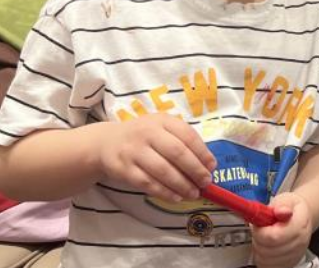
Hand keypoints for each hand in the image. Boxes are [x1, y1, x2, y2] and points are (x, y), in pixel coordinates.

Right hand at [97, 114, 214, 202]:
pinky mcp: (124, 169)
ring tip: (194, 193)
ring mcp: (134, 151)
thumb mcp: (161, 128)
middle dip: (195, 170)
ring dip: (182, 184)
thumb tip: (207, 164)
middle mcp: (147, 133)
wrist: (105, 143)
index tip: (212, 167)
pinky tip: (176, 197)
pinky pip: (148, 183)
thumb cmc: (143, 137)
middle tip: (206, 182)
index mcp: (162, 121)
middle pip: (177, 153)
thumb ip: (182, 141)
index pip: (187, 135)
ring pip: (163, 170)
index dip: (203, 152)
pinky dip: (165, 192)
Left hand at [252, 193, 310, 267]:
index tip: (259, 224)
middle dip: (258, 239)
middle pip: (268, 249)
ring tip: (264, 236)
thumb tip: (280, 211)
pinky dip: (262, 257)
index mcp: (300, 224)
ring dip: (259, 248)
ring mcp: (295, 255)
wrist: (301, 217)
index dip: (260, 231)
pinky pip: (268, 265)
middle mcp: (300, 242)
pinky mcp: (289, 263)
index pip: (274, 237)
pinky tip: (266, 246)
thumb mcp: (287, 199)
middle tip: (261, 228)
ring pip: (266, 259)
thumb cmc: (292, 208)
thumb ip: (281, 205)